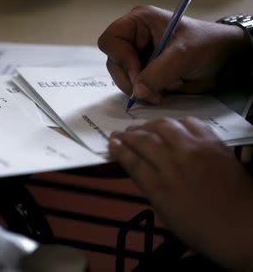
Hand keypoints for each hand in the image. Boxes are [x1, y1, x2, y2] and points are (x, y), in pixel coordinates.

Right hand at [98, 5, 248, 103]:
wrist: (224, 62)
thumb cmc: (207, 45)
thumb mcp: (183, 55)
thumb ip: (158, 73)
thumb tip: (137, 91)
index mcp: (139, 22)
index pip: (111, 40)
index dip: (121, 58)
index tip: (138, 74)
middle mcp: (134, 38)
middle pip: (114, 62)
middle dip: (130, 79)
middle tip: (149, 91)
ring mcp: (138, 57)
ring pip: (121, 78)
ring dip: (140, 89)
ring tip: (162, 91)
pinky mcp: (144, 73)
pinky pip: (133, 87)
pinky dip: (145, 93)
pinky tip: (163, 91)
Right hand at [109, 117, 252, 270]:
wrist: (242, 228)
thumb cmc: (200, 228)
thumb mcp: (165, 213)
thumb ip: (149, 187)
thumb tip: (136, 167)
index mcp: (160, 187)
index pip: (132, 161)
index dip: (119, 150)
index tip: (111, 142)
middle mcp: (175, 163)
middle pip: (145, 141)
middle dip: (128, 135)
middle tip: (120, 133)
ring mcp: (196, 150)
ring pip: (165, 126)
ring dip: (149, 125)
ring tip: (141, 127)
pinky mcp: (213, 144)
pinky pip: (192, 123)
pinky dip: (177, 122)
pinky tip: (172, 125)